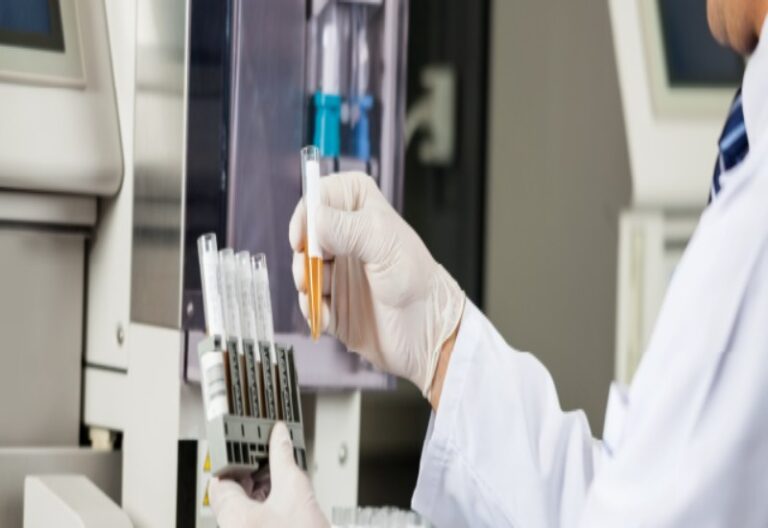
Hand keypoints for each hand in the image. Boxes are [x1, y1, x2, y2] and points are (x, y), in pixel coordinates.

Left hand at [209, 422, 327, 527]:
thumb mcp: (295, 489)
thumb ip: (282, 457)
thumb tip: (278, 436)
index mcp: (233, 517)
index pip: (220, 478)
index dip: (235, 457)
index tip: (251, 444)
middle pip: (231, 492)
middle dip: (250, 471)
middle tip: (268, 455)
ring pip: (243, 508)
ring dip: (259, 488)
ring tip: (279, 474)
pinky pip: (253, 520)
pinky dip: (265, 506)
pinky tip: (284, 498)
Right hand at [289, 172, 464, 395]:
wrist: (425, 332)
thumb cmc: (416, 281)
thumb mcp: (383, 244)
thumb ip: (347, 228)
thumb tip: (314, 218)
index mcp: (361, 210)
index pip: (323, 193)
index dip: (307, 210)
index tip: (304, 234)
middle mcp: (345, 237)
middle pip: (305, 232)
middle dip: (303, 252)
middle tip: (312, 267)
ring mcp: (337, 269)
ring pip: (302, 267)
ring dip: (306, 282)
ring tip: (320, 294)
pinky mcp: (331, 300)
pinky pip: (307, 300)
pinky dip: (312, 308)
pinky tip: (327, 315)